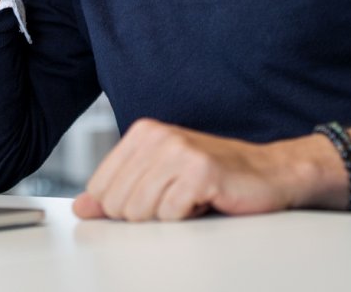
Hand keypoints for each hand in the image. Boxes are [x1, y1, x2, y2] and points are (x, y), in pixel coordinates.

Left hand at [72, 119, 310, 221]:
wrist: (268, 173)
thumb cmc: (213, 176)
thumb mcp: (158, 180)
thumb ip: (117, 191)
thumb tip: (82, 207)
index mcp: (142, 133)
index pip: (99, 188)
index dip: (122, 206)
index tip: (152, 197)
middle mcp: (157, 136)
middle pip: (117, 203)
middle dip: (146, 214)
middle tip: (175, 198)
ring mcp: (178, 151)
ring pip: (139, 211)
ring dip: (167, 216)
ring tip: (190, 198)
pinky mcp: (199, 171)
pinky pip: (170, 214)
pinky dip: (188, 217)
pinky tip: (205, 200)